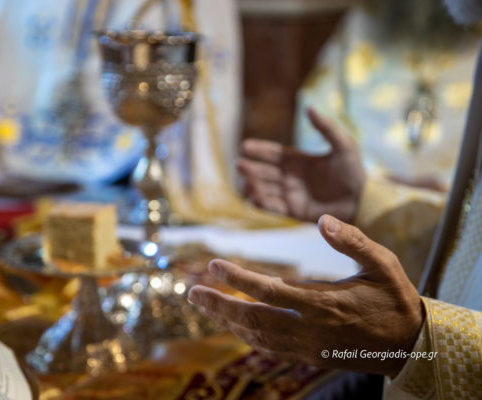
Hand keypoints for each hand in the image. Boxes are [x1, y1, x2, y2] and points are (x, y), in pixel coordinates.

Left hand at [188, 215, 423, 376]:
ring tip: (205, 305)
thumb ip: (353, 241)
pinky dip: (247, 336)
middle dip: (220, 305)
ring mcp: (308, 346)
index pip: (269, 289)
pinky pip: (271, 349)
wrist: (410, 345)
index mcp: (324, 302)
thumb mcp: (383, 263)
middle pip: (253, 318)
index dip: (238, 278)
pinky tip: (234, 325)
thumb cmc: (395, 299)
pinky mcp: (310, 356)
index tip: (214, 265)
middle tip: (192, 293)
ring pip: (258, 336)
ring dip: (227, 320)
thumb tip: (322, 219)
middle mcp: (311, 327)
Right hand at [238, 108, 365, 222]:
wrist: (363, 200)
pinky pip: (275, 207)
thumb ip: (326, 127)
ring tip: (245, 182)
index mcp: (299, 160)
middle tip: (239, 164)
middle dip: (251, 168)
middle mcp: (291, 177)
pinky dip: (263, 203)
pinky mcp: (295, 211)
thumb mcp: (343, 145)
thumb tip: (309, 107)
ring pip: (267, 189)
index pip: (274, 154)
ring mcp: (292, 194)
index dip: (260, 149)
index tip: (245, 146)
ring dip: (254, 185)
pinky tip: (253, 198)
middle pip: (265, 171)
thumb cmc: (354, 171)